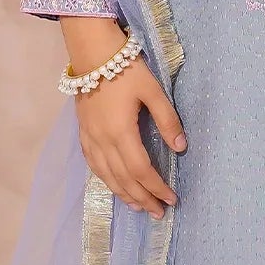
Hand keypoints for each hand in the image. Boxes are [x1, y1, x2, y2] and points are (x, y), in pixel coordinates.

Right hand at [62, 17, 186, 220]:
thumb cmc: (126, 68)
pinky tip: (114, 185)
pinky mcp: (83, 133)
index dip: (157, 187)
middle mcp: (102, 141)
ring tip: (140, 206)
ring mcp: (89, 138)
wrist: (91, 52)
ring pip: (106, 176)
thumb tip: (181, 147)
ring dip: (124, 194)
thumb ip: (167, 119)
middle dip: (142, 198)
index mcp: (120, 132)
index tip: (172, 198)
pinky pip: (94, 165)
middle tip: (158, 212)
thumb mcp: (153, 90)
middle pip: (123, 179)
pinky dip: (106, 180)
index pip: (141, 170)